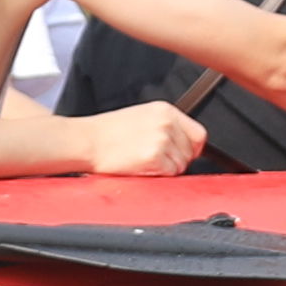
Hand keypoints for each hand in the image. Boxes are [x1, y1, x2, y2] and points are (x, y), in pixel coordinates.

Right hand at [64, 102, 206, 178]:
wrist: (86, 141)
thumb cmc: (107, 132)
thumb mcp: (142, 116)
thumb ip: (165, 126)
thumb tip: (183, 142)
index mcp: (165, 110)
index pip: (198, 133)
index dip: (192, 148)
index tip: (184, 154)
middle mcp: (166, 123)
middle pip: (191, 152)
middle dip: (178, 160)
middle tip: (156, 159)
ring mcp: (162, 139)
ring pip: (182, 165)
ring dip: (167, 169)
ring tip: (144, 161)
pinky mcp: (154, 157)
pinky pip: (170, 174)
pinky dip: (158, 175)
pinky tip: (142, 166)